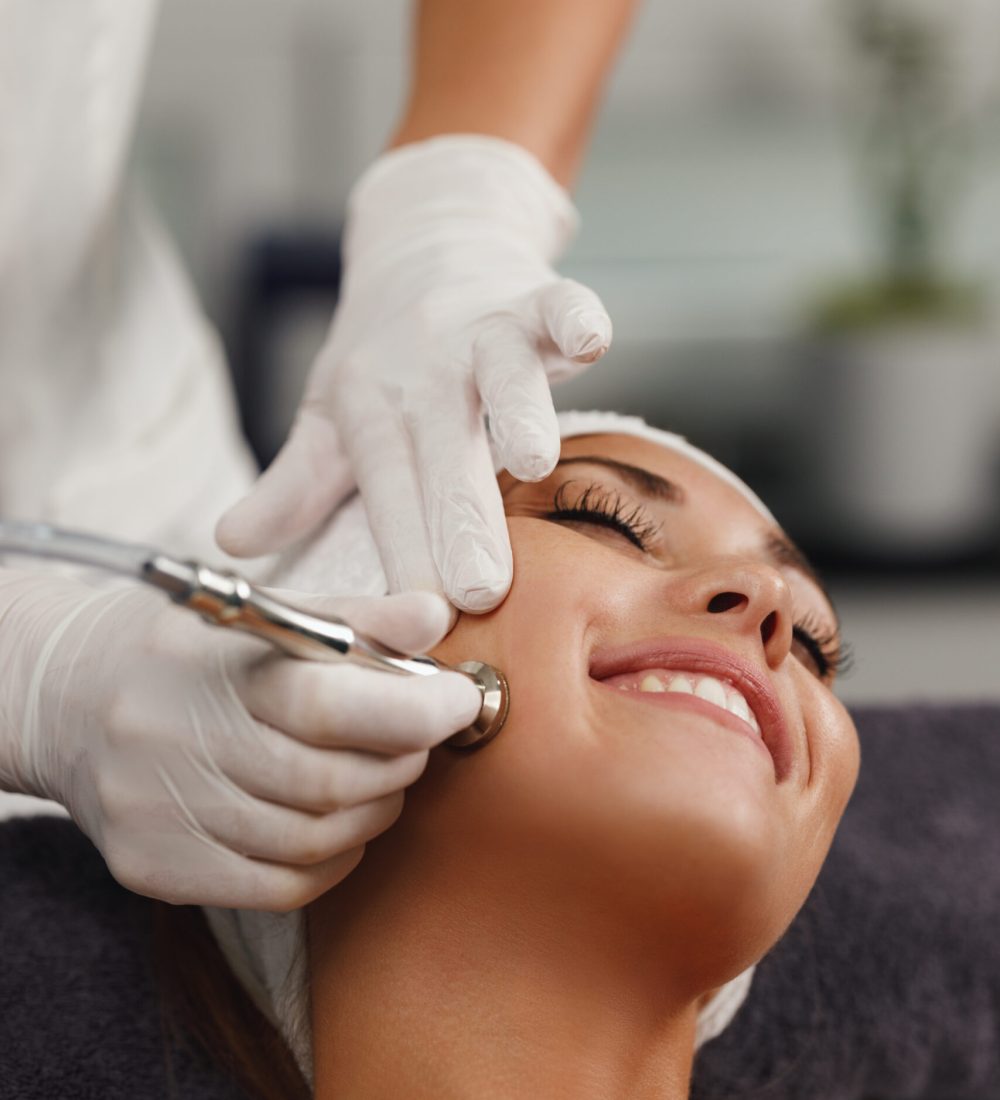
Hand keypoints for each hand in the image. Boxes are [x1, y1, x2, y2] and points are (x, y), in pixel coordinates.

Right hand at [0, 573, 478, 908]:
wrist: (67, 698)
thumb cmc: (186, 650)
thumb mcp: (265, 614)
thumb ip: (355, 618)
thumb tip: (435, 619)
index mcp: (209, 666)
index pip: (328, 704)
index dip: (414, 710)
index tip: (458, 699)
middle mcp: (175, 742)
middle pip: (328, 782)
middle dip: (400, 761)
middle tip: (419, 738)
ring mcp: (159, 813)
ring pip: (311, 840)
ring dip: (373, 811)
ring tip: (382, 778)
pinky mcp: (154, 867)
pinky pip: (277, 887)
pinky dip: (332, 860)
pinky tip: (340, 828)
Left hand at [217, 135, 610, 611]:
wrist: (426, 237)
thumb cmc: (385, 348)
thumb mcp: (328, 415)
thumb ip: (292, 484)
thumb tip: (230, 545)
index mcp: (371, 411)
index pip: (388, 494)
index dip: (403, 555)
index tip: (418, 617)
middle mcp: (423, 375)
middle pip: (443, 454)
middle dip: (460, 521)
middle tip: (477, 590)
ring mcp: (480, 333)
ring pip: (500, 375)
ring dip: (518, 413)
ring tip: (535, 462)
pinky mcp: (531, 297)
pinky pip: (558, 304)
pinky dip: (574, 316)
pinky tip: (592, 338)